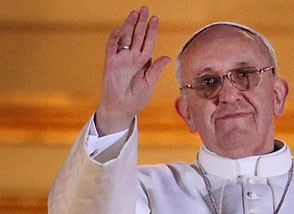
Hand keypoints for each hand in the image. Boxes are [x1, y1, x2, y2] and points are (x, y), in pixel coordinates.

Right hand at [95, 6, 170, 135]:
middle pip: (138, 36)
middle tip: (145, 8)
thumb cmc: (136, 98)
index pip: (149, 42)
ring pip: (125, 38)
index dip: (152, 30)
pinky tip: (120, 29)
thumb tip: (167, 57)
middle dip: (141, 22)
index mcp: (144, 62)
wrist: (122, 108)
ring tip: (134, 13)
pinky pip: (112, 48)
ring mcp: (121, 59)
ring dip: (129, 26)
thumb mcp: (149, 83)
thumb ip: (156, 69)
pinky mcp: (110, 63)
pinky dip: (115, 38)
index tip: (155, 18)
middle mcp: (133, 58)